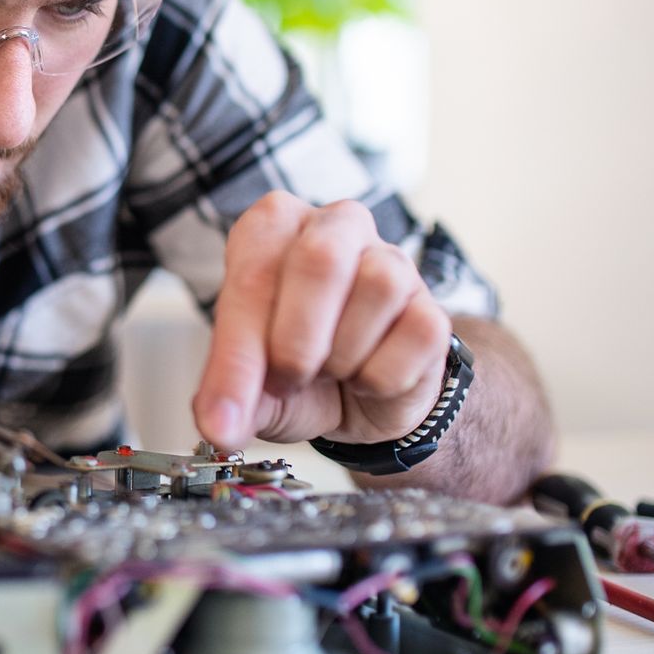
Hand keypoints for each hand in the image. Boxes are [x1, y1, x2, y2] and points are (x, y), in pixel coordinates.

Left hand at [192, 192, 450, 450]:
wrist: (357, 401)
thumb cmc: (295, 369)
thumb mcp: (249, 380)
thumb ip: (229, 394)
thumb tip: (221, 427)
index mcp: (274, 227)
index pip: (252, 274)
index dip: (237, 354)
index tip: (224, 417)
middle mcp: (336, 227)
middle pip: (321, 260)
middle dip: (297, 341)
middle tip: (287, 380)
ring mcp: (393, 262)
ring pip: (378, 287)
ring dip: (343, 356)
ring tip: (329, 371)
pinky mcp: (432, 307)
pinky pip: (416, 334)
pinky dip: (382, 376)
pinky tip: (366, 378)